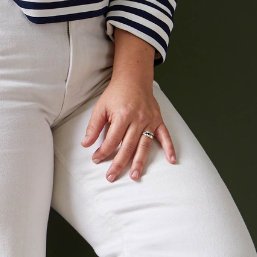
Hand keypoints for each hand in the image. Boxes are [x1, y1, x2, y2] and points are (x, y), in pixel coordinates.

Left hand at [83, 34, 176, 180]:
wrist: (133, 79)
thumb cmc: (116, 94)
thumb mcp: (100, 107)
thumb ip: (93, 126)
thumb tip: (85, 144)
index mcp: (122, 116)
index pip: (112, 140)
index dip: (103, 151)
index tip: (96, 159)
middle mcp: (138, 119)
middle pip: (128, 146)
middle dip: (119, 163)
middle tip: (111, 177)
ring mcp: (150, 120)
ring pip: (144, 145)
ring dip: (139, 162)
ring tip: (134, 175)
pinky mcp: (158, 120)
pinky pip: (165, 135)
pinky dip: (169, 148)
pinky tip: (171, 160)